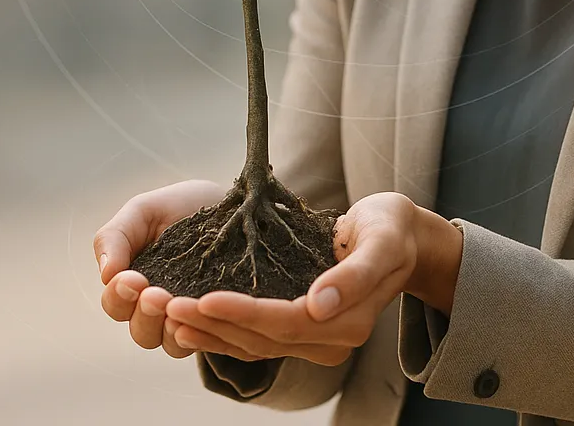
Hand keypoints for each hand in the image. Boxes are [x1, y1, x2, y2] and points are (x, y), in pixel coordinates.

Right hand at [93, 178, 227, 358]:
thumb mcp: (143, 212)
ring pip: (169, 342)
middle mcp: (158, 306)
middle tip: (154, 295)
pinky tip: (199, 316)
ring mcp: (187, 314)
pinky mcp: (215, 317)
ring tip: (175, 308)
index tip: (132, 280)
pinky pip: (202, 338)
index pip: (116, 304)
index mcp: (133, 284)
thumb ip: (115, 237)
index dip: (118, 296)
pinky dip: (196, 333)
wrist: (232, 203)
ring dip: (168, 329)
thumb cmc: (180, 207)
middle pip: (140, 331)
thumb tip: (105, 275)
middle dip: (144, 315)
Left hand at [165, 192, 422, 365]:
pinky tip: (196, 320)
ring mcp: (316, 339)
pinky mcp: (303, 329)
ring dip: (212, 332)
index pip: (285, 323)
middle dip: (215, 323)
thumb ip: (354, 275)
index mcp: (349, 322)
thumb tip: (318, 305)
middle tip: (171, 305)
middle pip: (262, 338)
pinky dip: (224, 331)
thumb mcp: (382, 241)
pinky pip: (258, 338)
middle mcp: (330, 339)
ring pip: (255, 344)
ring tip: (172, 315)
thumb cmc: (390, 229)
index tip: (205, 297)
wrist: (402, 238)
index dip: (243, 313)